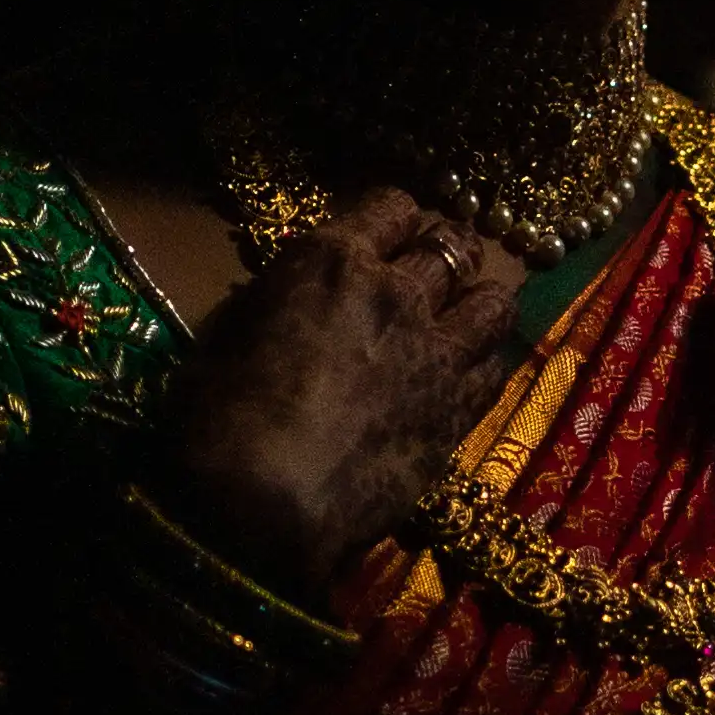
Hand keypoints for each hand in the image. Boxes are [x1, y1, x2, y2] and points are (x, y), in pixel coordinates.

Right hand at [149, 188, 522, 602]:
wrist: (262, 506)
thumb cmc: (217, 419)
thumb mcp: (225, 338)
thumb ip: (272, 305)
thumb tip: (285, 301)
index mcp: (331, 261)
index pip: (390, 207)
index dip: (392, 222)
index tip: (387, 239)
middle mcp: (397, 292)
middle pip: (449, 246)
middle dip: (443, 253)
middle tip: (433, 275)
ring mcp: (437, 352)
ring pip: (493, 302)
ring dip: (480, 302)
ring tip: (467, 317)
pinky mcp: (459, 412)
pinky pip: (497, 367)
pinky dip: (488, 361)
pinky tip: (471, 372)